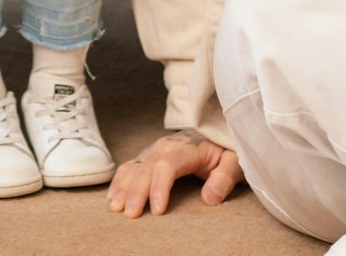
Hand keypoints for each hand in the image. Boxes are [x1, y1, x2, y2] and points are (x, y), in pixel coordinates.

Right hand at [107, 129, 243, 217]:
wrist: (212, 131)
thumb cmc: (223, 150)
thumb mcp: (233, 161)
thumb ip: (224, 178)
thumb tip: (210, 198)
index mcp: (186, 148)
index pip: (167, 165)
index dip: (159, 187)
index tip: (157, 210)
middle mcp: (165, 146)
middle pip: (145, 168)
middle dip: (136, 192)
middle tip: (130, 214)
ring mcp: (153, 150)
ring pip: (133, 167)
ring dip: (123, 187)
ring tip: (116, 208)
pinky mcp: (147, 156)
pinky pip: (129, 167)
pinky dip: (118, 182)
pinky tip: (112, 197)